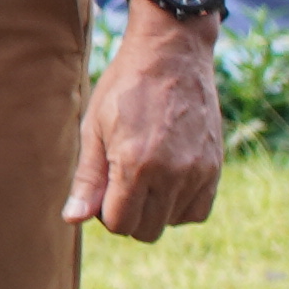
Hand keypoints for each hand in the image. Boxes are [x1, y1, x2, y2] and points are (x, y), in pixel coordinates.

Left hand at [72, 2, 226, 239]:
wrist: (172, 58)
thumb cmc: (124, 90)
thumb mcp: (94, 128)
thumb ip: (88, 178)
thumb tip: (73, 219)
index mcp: (136, 165)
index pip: (119, 223)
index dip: (103, 211)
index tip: (101, 187)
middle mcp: (172, 174)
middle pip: (146, 230)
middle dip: (126, 214)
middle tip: (118, 181)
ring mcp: (198, 173)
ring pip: (171, 222)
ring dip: (152, 210)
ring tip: (142, 175)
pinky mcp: (215, 168)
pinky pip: (197, 211)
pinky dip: (179, 206)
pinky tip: (165, 181)